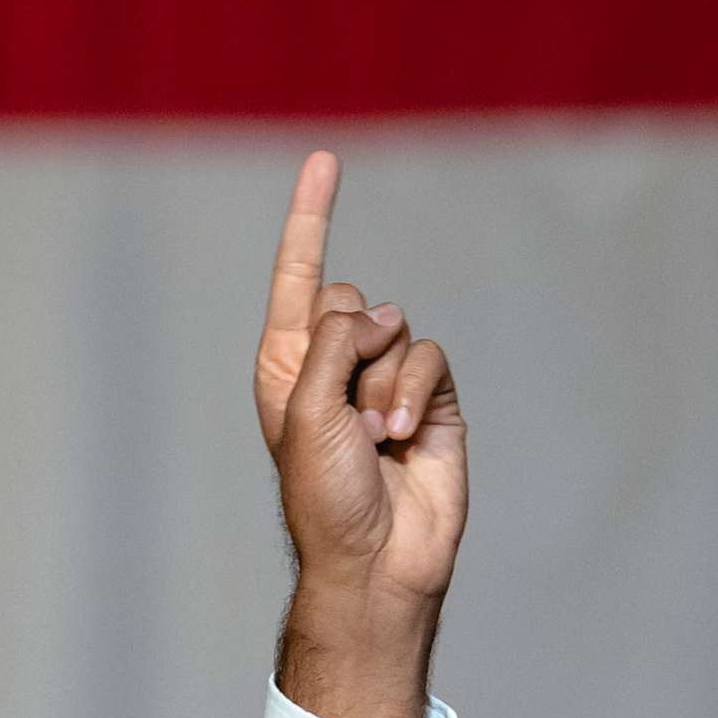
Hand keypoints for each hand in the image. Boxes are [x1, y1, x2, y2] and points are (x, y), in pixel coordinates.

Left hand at [254, 151, 468, 717]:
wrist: (375, 558)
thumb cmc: (322, 493)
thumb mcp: (303, 408)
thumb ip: (332, 342)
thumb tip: (380, 313)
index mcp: (285, 364)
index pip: (298, 277)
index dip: (310, 218)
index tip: (325, 159)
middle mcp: (332, 365)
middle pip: (350, 299)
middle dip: (348, 343)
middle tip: (342, 408)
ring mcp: (384, 381)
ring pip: (394, 329)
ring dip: (383, 383)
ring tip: (373, 438)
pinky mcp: (432, 398)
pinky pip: (429, 356)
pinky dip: (416, 391)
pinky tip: (404, 437)